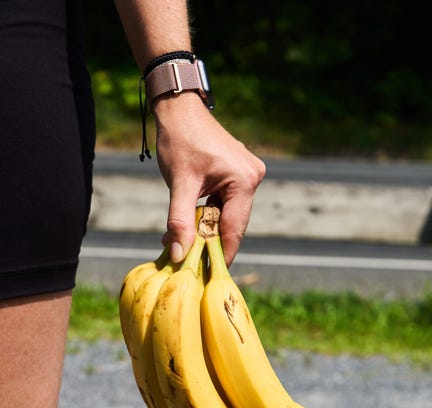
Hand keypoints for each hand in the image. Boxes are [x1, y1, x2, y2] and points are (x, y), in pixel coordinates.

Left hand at [152, 92, 264, 264]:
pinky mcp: (238, 173)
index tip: (207, 275)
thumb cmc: (180, 140)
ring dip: (205, 228)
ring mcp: (247, 174)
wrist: (179, 109)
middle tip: (185, 258)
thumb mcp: (179, 184)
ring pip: (226, 215)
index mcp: (244, 180)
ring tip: (181, 240)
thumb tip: (179, 255)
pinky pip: (224, 203)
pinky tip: (190, 222)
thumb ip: (180, 221)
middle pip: (231, 223)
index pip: (234, 229)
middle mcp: (252, 177)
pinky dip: (207, 214)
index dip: (220, 254)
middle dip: (209, 241)